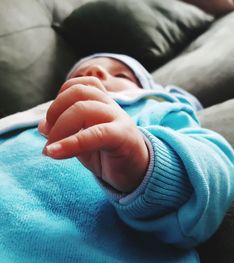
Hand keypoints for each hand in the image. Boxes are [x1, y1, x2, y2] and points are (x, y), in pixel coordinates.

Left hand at [38, 77, 148, 191]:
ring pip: (83, 108)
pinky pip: (95, 133)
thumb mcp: (84, 142)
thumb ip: (66, 131)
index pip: (79, 85)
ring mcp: (119, 119)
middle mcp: (111, 106)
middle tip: (48, 138)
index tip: (49, 125)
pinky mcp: (123, 136)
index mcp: (102, 104)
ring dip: (59, 129)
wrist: (139, 172)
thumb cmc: (111, 156)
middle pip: (79, 92)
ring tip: (51, 150)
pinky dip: (70, 143)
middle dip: (55, 113)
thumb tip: (41, 125)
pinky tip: (55, 153)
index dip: (58, 100)